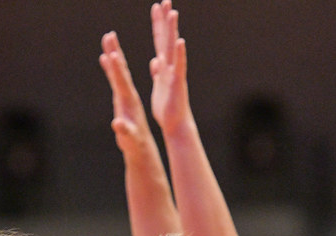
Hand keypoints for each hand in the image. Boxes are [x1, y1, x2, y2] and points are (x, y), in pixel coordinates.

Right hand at [99, 30, 153, 156]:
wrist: (140, 145)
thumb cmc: (133, 142)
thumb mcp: (128, 137)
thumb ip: (123, 130)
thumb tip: (117, 124)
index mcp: (130, 100)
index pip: (122, 80)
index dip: (116, 67)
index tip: (112, 52)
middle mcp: (128, 94)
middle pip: (120, 70)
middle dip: (114, 52)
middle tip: (109, 35)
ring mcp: (125, 95)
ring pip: (118, 72)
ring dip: (113, 56)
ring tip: (107, 41)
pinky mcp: (122, 98)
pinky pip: (115, 80)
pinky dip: (111, 69)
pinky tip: (106, 60)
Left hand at [148, 0, 190, 136]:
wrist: (175, 123)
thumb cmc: (167, 107)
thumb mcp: (158, 86)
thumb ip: (158, 71)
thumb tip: (155, 60)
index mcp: (163, 67)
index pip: (160, 41)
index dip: (158, 24)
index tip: (156, 7)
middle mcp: (171, 66)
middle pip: (167, 39)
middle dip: (165, 20)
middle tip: (165, 0)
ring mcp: (175, 73)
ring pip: (173, 48)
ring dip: (173, 30)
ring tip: (173, 13)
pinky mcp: (177, 84)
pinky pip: (179, 66)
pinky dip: (179, 54)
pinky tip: (180, 41)